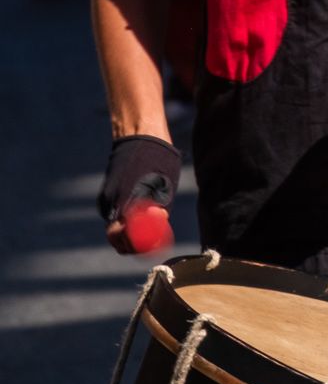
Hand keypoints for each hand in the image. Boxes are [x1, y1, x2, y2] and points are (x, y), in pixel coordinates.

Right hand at [99, 135, 179, 253]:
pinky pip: (115, 212)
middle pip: (115, 236)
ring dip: (129, 230)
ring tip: (148, 225)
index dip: (134, 247)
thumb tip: (160, 221)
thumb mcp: (164, 185)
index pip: (121, 238)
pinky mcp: (107, 193)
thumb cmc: (157, 159)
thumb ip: (160, 205)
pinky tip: (139, 211)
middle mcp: (111, 202)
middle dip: (130, 243)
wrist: (140, 135)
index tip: (148, 248)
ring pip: (115, 225)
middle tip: (148, 243)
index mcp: (125, 202)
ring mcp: (106, 198)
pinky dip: (125, 217)